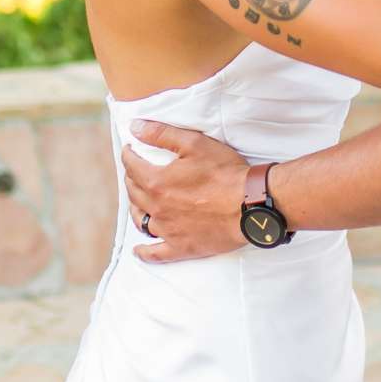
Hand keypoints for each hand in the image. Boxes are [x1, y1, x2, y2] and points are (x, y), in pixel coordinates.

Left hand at [124, 120, 248, 261]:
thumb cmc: (225, 173)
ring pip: (141, 221)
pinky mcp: (182, 247)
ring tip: (138, 202)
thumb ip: (162, 134)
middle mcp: (157, 208)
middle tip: (137, 172)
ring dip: (136, 209)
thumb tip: (135, 127)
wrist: (251, 205)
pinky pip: (156, 254)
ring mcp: (168, 230)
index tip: (131, 151)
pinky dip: (145, 252)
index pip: (132, 167)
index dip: (129, 156)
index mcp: (157, 182)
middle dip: (132, 179)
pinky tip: (140, 250)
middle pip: (134, 193)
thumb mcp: (194, 144)